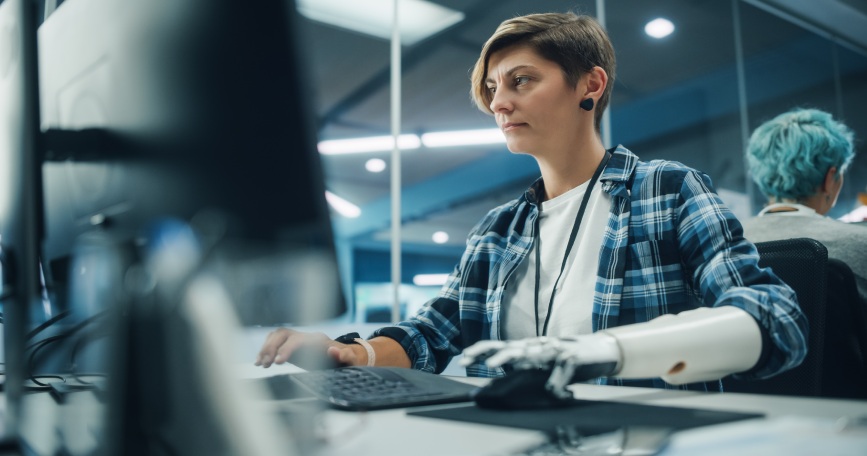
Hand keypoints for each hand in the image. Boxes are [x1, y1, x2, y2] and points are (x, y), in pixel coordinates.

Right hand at [255, 328, 364, 368]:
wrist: (345, 357)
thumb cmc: (347, 360)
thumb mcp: (350, 360)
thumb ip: (344, 356)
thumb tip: (333, 351)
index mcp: (318, 340)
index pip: (297, 340)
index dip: (286, 349)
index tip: (277, 362)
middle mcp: (305, 336)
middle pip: (283, 334)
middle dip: (271, 347)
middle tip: (265, 363)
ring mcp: (297, 339)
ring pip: (277, 336)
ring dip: (266, 348)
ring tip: (260, 364)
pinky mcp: (292, 345)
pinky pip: (275, 341)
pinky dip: (266, 349)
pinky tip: (260, 362)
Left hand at [461, 334, 620, 397]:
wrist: (601, 350)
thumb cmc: (568, 359)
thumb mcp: (543, 366)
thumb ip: (525, 369)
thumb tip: (501, 376)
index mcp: (529, 348)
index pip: (501, 346)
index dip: (481, 350)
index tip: (463, 357)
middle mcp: (538, 346)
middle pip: (510, 347)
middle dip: (491, 354)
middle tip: (474, 362)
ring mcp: (555, 349)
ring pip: (530, 353)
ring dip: (511, 359)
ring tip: (493, 366)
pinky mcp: (572, 356)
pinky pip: (561, 371)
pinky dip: (560, 386)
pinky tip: (564, 394)